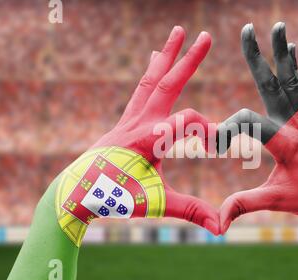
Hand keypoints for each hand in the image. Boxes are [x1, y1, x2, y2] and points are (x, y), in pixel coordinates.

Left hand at [57, 27, 218, 246]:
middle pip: (168, 84)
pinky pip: (141, 91)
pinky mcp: (125, 121)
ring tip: (175, 33)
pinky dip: (151, 73)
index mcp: (148, 139)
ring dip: (166, 56)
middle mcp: (138, 122)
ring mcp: (129, 119)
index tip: (218, 146)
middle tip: (206, 36)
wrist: (76, 192)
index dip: (210, 130)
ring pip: (151, 81)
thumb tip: (221, 228)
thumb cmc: (115, 198)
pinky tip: (154, 59)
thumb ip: (191, 211)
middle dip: (189, 60)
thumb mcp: (156, 204)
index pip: (189, 121)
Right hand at [217, 22, 297, 232]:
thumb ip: (244, 204)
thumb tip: (217, 222)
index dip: (225, 130)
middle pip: (273, 83)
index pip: (247, 122)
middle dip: (258, 57)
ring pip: (292, 80)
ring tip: (278, 28)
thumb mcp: (277, 201)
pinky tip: (293, 52)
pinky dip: (295, 69)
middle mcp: (297, 124)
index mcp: (286, 142)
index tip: (213, 146)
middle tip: (247, 30)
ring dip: (283, 54)